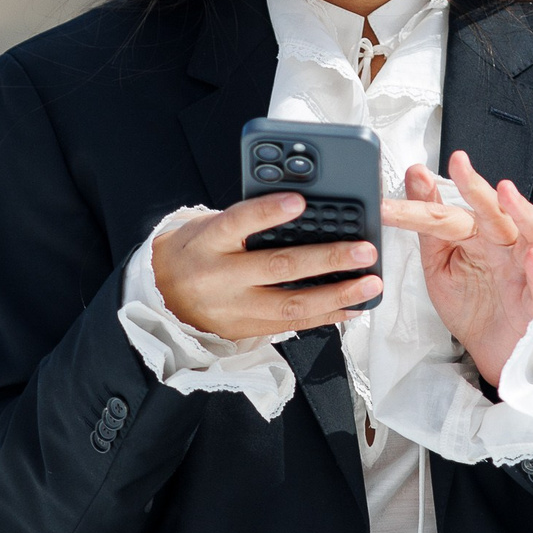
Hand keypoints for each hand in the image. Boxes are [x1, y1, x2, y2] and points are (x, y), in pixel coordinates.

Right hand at [151, 196, 382, 340]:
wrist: (163, 295)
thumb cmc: (195, 251)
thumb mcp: (209, 226)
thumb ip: (247, 220)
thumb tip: (303, 209)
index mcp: (209, 241)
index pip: (238, 222)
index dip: (269, 212)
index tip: (300, 202)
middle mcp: (221, 276)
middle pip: (277, 267)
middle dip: (326, 259)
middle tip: (363, 250)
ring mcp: (235, 307)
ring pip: (291, 305)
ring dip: (337, 295)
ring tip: (369, 284)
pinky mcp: (247, 329)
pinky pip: (293, 325)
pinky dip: (327, 315)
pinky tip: (353, 306)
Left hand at [401, 150, 532, 389]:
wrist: (493, 352)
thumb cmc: (472, 305)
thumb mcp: (440, 263)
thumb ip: (428, 223)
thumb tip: (416, 175)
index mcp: (477, 234)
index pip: (447, 214)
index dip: (423, 201)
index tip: (403, 185)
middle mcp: (504, 244)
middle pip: (494, 211)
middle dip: (477, 187)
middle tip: (459, 164)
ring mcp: (524, 268)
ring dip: (521, 212)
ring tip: (505, 193)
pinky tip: (530, 256)